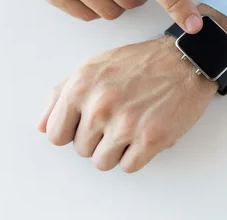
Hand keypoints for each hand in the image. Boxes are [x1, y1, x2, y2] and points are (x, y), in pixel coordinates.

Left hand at [37, 5, 226, 172]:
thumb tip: (42, 125)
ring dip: (115, 150)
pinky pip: (128, 166)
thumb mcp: (94, 66)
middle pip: (81, 150)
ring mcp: (125, 123)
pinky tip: (143, 133)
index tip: (86, 125)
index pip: (55, 135)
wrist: (185, 60)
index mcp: (81, 87)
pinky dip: (136, 156)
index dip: (71, 132)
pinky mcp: (151, 138)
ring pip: (102, 162)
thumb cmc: (141, 62)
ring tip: (130, 126)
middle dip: (97, 139)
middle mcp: (100, 105)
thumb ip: (62, 94)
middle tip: (117, 118)